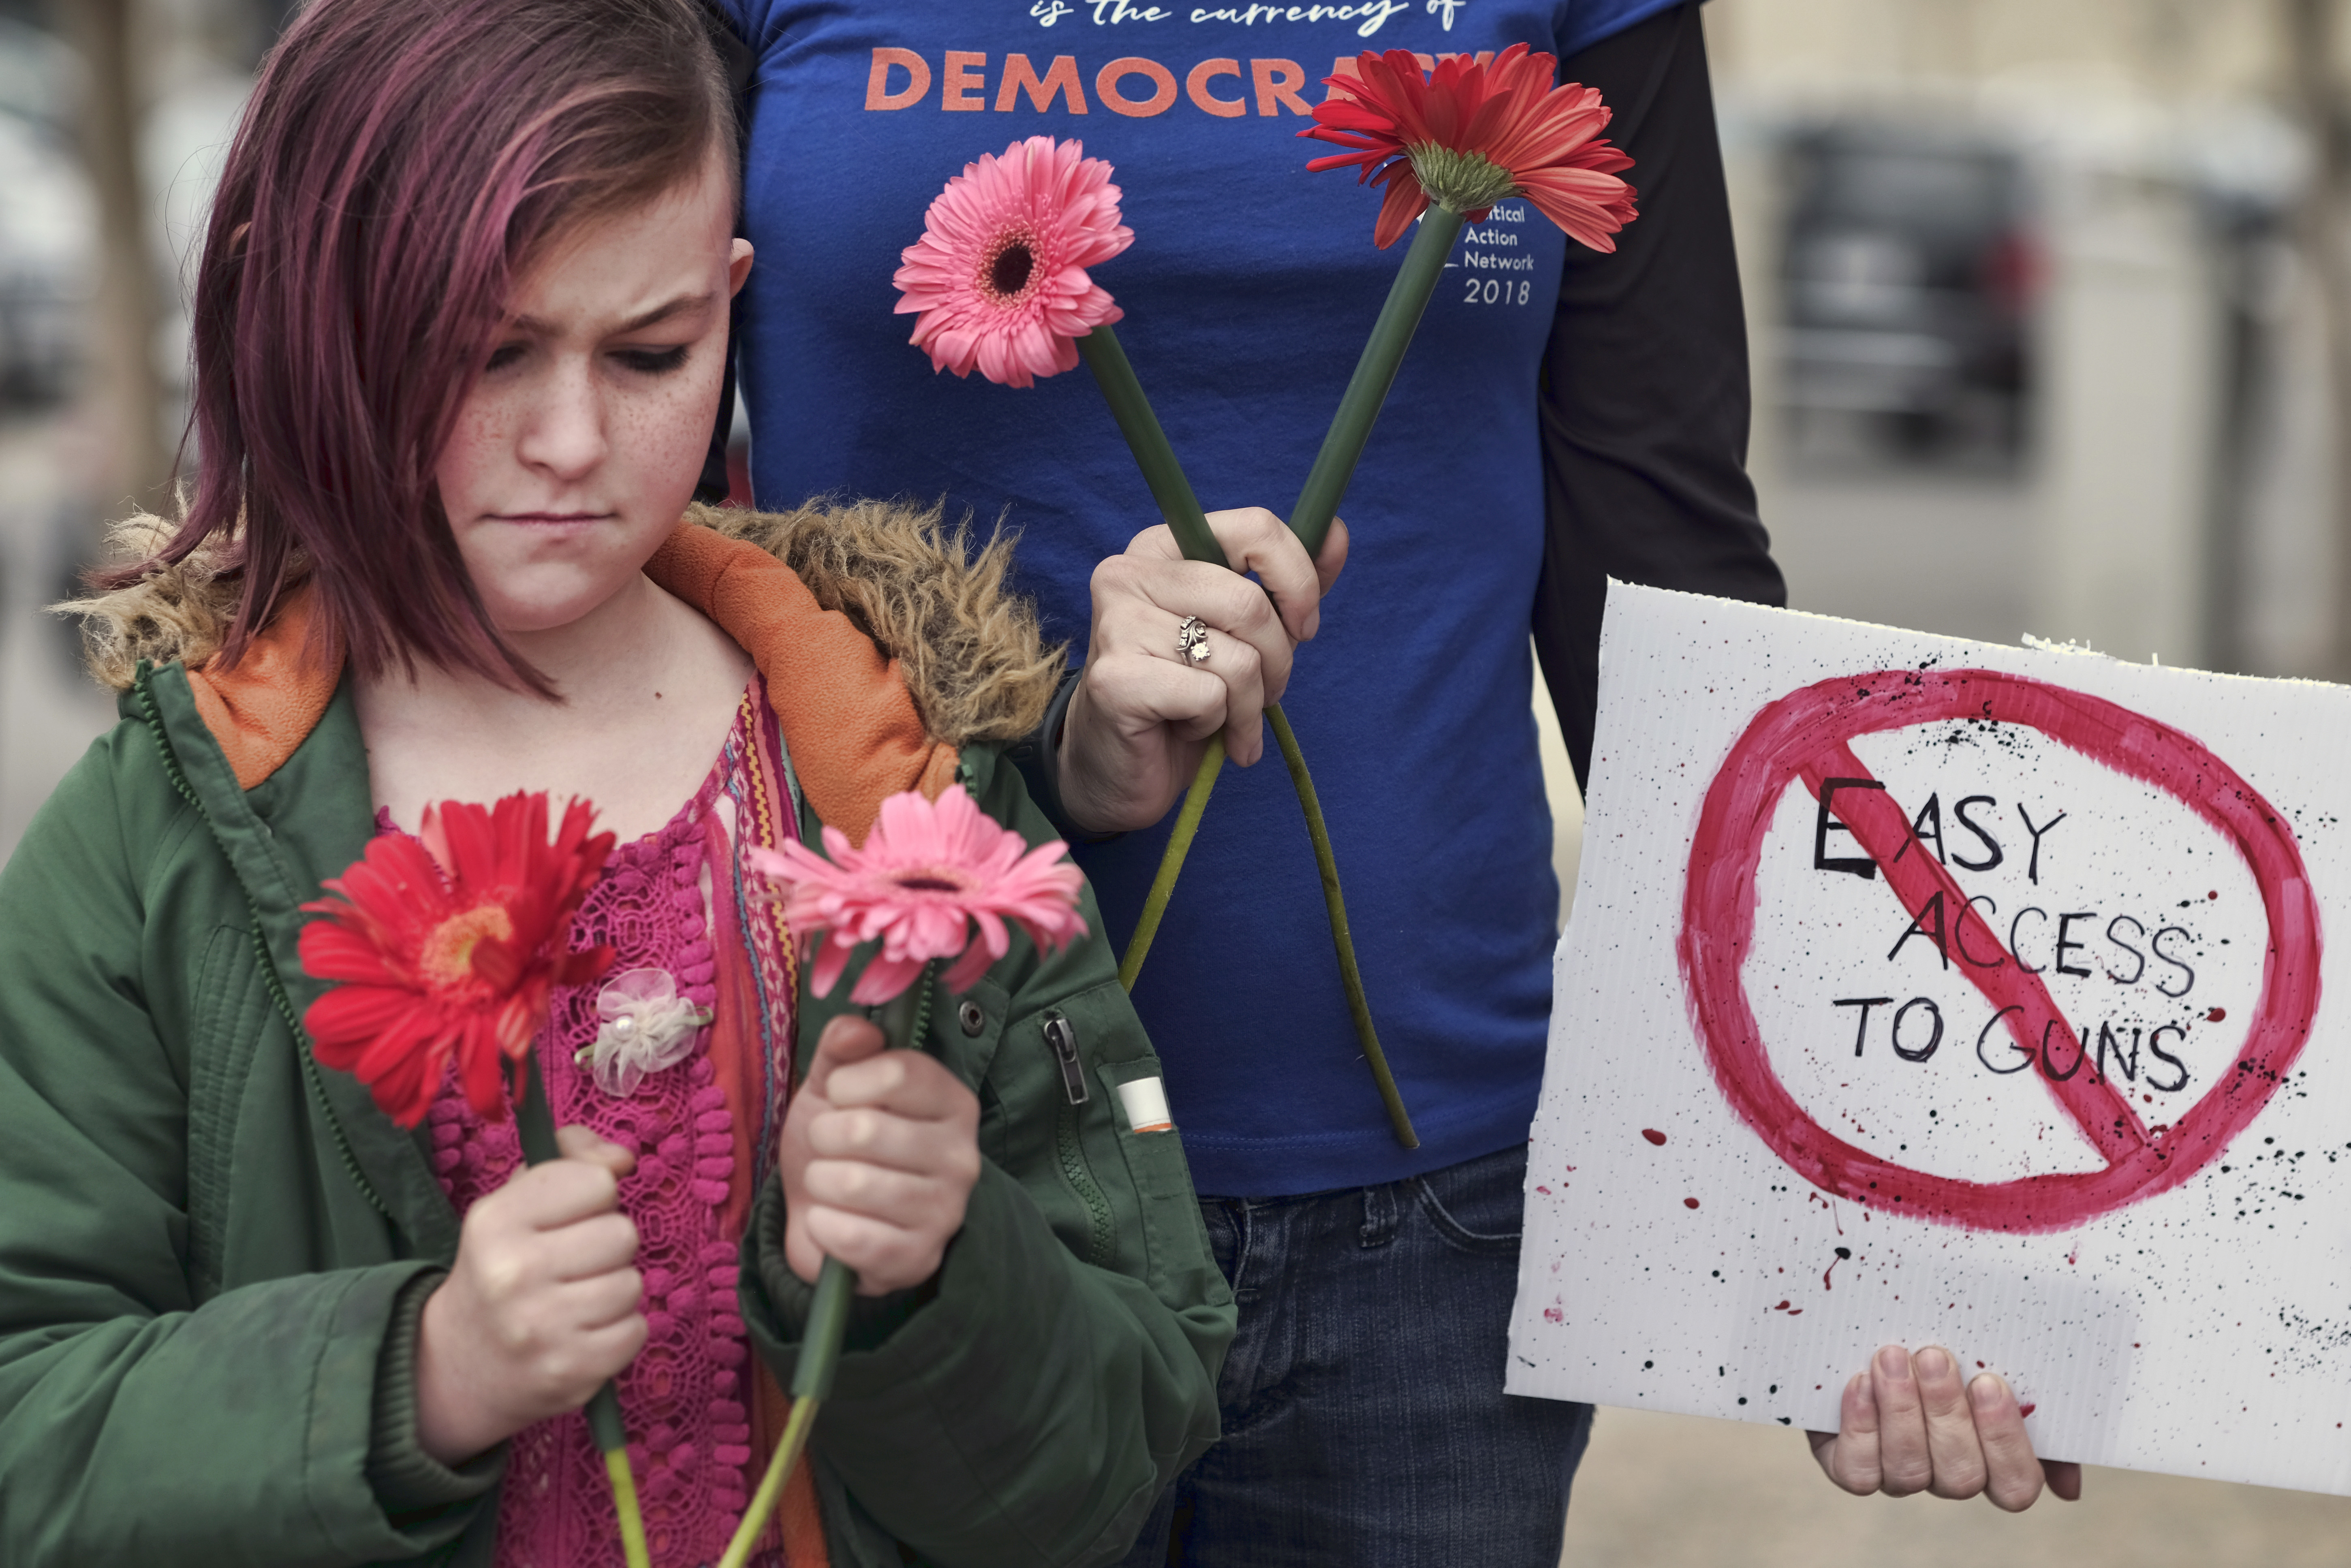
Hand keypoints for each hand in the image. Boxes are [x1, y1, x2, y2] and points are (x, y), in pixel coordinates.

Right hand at [415, 1126, 644, 1465]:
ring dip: (614, 1290)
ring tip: (575, 1300)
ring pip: (632, 1284)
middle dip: (607, 1246)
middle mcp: (513, 1273)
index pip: (596, 1182)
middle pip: (622, 1234)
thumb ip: (571, 1158)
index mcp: (496, 1221)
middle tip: (573, 1265)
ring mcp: (541, 1328)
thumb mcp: (517, 1200)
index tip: (567, 1219)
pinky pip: (635, 1331)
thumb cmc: (503, 1266)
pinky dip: (619, 1331)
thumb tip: (622, 1158)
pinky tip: (583, 1332)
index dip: (593, 1198)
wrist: (459, 1364)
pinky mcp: (569, 1372)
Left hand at [778, 1013, 981, 1296]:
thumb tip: (855, 1029)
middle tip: (826, 1146)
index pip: (901, 1072)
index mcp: (952, 1103)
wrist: (829, 1219)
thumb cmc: (838, 1146)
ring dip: (820, 1181)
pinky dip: (821, 1227)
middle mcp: (962, 1156)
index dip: (848, 1081)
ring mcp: (945, 1212)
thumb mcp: (835, 1088)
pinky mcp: (919, 1259)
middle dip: (824, 1136)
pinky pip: (851, 1237)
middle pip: (868, 1129)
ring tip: (828, 1183)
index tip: (837, 1095)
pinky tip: (828, 1221)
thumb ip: (843, 1049)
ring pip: (855, 1184)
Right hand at [1058, 508, 1348, 834]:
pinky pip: (1210, 697)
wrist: (1121, 770)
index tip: (1305, 627)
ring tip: (1223, 720)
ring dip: (1248, 705)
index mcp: (1162, 547)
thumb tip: (1336, 533)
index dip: (1299, 582)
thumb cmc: (1185, 697)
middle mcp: (1129, 572)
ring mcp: (1116, 623)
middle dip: (1277, 662)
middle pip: (1249, 604)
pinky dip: (1216, 725)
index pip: (1254, 529)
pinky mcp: (1115, 679)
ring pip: (1236, 658)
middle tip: (1261, 694)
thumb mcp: (1247, 635)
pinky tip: (1187, 731)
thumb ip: (1288, 585)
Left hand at [1808, 1344, 2082, 1509]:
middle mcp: (1947, 1473)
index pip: (2016, 1485)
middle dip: (1947, 1413)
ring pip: (1910, 1473)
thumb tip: (2067, 1489)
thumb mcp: (1992, 1354)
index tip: (1990, 1382)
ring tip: (1891, 1357)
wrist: (1864, 1323)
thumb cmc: (1942, 1336)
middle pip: (1962, 1476)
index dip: (2006, 1442)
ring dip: (1902, 1412)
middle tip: (1933, 1356)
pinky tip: (1859, 1382)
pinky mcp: (1852, 1464)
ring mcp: (1899, 1473)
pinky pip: (1858, 1472)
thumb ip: (2038, 1408)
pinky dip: (1861, 1427)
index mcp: (1992, 1457)